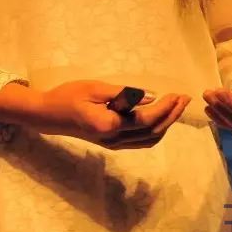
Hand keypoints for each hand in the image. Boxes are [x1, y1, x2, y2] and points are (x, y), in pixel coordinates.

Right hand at [36, 80, 189, 149]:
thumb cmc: (67, 95)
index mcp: (108, 124)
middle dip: (171, 115)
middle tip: (184, 98)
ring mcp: (113, 144)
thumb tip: (151, 97)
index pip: (145, 120)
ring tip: (176, 106)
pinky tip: (161, 118)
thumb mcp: (94, 87)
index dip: (164, 108)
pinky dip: (155, 132)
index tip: (175, 94)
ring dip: (166, 124)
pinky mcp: (112, 144)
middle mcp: (113, 139)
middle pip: (152, 131)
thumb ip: (123, 94)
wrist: (48, 115)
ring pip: (149, 140)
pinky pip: (141, 142)